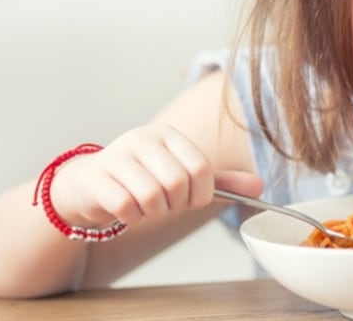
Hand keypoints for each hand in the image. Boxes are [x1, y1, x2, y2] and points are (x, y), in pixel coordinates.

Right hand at [47, 124, 261, 227]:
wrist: (92, 184)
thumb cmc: (144, 180)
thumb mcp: (183, 176)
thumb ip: (221, 181)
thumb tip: (260, 186)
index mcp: (169, 135)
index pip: (200, 168)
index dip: (201, 194)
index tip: (190, 200)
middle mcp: (143, 139)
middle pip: (177, 183)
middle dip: (176, 205)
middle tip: (166, 205)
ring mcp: (117, 155)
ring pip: (152, 196)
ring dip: (154, 213)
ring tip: (146, 207)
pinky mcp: (97, 177)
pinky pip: (126, 206)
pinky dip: (132, 218)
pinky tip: (128, 211)